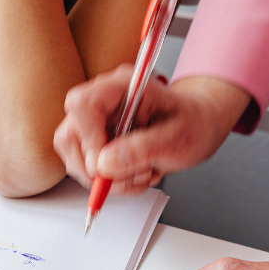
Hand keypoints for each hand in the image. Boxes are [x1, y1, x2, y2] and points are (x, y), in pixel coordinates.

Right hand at [55, 68, 250, 193]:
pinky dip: (111, 182)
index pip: (83, 104)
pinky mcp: (98, 142)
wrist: (199, 126)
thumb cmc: (193, 123)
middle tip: (127, 176)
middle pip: (70, 134)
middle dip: (95, 167)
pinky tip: (135, 175)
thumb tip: (104, 164)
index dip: (88, 138)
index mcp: (123, 87)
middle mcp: (105, 102)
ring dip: (107, 179)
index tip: (104, 163)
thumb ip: (142, 149)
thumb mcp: (177, 137)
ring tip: (140, 175)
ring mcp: (98, 123)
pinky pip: (88, 169)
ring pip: (75, 157)